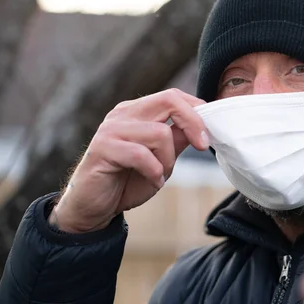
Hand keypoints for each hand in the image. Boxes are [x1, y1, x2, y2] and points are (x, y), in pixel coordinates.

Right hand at [49, 89, 209, 232]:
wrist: (94, 207)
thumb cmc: (128, 181)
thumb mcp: (162, 160)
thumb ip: (178, 140)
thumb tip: (203, 126)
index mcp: (138, 111)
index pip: (173, 96)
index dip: (197, 111)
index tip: (209, 134)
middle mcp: (124, 114)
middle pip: (169, 100)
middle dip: (193, 122)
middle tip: (203, 145)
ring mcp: (111, 129)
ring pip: (160, 132)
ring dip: (168, 159)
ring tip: (161, 174)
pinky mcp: (102, 147)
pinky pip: (140, 154)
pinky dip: (154, 171)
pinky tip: (152, 181)